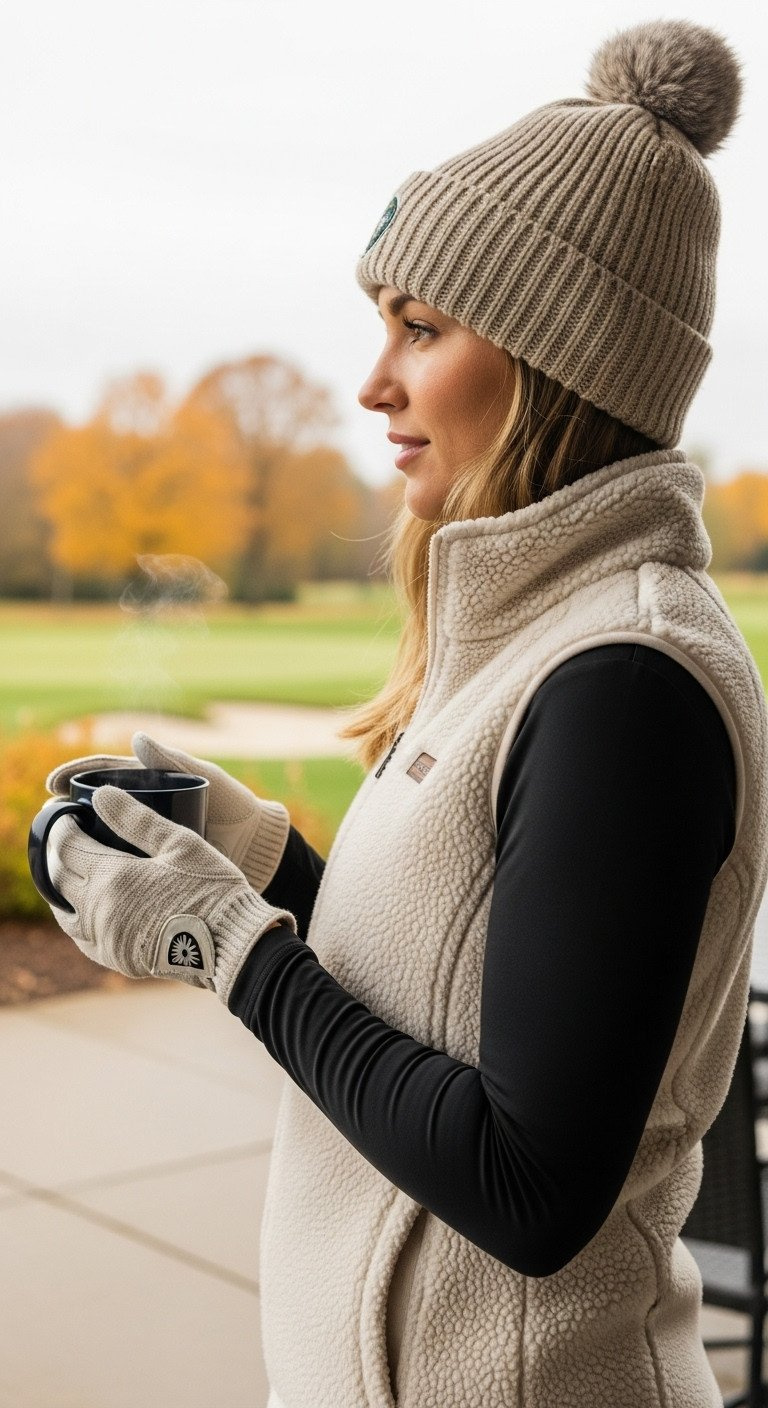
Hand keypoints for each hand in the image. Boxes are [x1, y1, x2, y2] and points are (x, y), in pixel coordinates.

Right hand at [47, 732, 290, 892]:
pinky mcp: (155, 862)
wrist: (255, 845)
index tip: (54, 783)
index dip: (77, 774)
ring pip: (106, 833)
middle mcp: (144, 808)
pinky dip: (104, 863)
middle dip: (71, 805)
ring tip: (58, 843)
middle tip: (49, 813)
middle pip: (100, 803)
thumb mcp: (206, 777)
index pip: (106, 772)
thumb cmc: (233, 804)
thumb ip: (175, 760)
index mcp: (151, 781)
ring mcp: (147, 834)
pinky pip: (124, 861)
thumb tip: (137, 738)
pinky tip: (86, 870)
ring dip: (81, 837)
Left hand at [47, 785, 296, 1004]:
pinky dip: (75, 918)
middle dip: (57, 855)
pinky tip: (86, 909)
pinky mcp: (115, 958)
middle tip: (66, 838)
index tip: (65, 814)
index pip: (68, 847)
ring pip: (64, 911)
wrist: (229, 944)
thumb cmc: (211, 888)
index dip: (62, 827)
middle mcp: (99, 909)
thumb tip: (101, 794)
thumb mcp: (179, 843)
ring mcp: (105, 938)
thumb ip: (137, 818)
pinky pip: (80, 937)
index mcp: (113, 876)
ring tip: (70, 872)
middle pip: (58, 878)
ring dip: (61, 889)